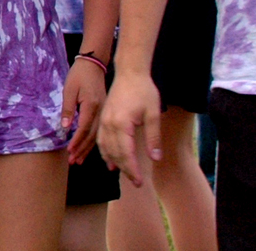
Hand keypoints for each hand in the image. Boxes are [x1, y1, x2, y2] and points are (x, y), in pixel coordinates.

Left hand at [61, 58, 106, 164]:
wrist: (93, 65)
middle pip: (92, 135)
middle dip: (82, 149)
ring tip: (80, 159)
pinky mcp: (105, 111)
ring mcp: (105, 112)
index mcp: (91, 105)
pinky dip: (94, 140)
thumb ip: (67, 109)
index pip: (84, 128)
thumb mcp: (69, 90)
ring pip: (97, 134)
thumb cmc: (79, 75)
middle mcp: (100, 111)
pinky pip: (100, 129)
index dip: (77, 141)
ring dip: (88, 148)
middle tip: (74, 161)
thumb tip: (65, 127)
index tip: (70, 152)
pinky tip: (89, 148)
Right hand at [97, 71, 162, 186]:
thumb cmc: (144, 91)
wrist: (129, 73)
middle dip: (125, 169)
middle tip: (136, 182)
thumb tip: (155, 158)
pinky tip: (110, 159)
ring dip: (114, 162)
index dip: (132, 169)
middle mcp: (108, 124)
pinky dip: (105, 151)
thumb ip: (154, 137)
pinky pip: (101, 139)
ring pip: (105, 147)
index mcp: (121, 124)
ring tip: (123, 173)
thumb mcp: (154, 114)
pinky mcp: (102, 118)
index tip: (139, 182)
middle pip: (114, 153)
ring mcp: (103, 121)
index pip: (126, 153)